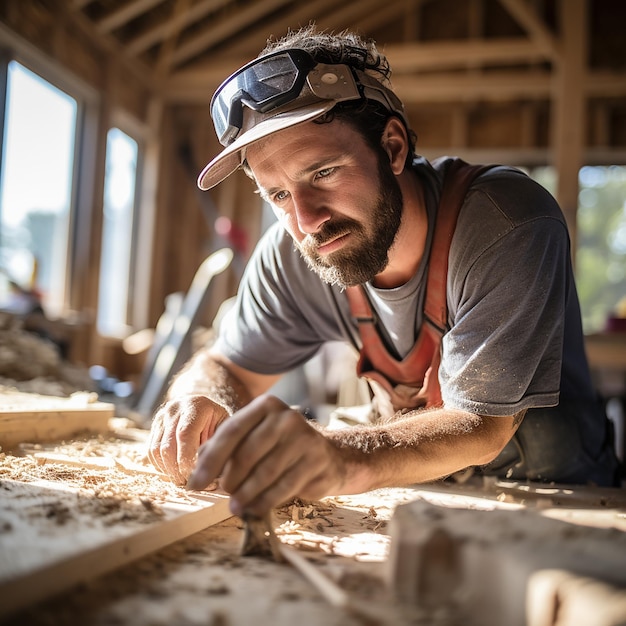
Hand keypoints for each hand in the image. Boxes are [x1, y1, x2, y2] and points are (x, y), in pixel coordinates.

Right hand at [148, 395, 228, 484]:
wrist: (203, 405)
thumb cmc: (218, 420)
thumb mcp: (225, 427)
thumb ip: (218, 446)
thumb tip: (213, 475)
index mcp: (195, 406)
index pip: (185, 434)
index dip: (187, 460)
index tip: (195, 476)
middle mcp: (175, 409)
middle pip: (168, 446)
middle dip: (177, 470)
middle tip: (190, 484)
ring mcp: (161, 417)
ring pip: (156, 450)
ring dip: (168, 470)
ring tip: (183, 479)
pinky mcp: (154, 427)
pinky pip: (151, 451)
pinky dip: (162, 466)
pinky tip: (175, 471)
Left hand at [186, 394, 345, 516]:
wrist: (326, 454)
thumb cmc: (279, 446)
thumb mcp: (252, 437)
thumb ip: (224, 448)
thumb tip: (196, 472)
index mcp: (266, 406)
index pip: (232, 431)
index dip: (211, 459)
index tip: (195, 483)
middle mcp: (287, 418)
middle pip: (248, 452)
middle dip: (230, 478)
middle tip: (221, 493)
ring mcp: (305, 438)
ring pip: (266, 472)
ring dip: (246, 494)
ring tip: (234, 507)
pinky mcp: (316, 460)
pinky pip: (285, 486)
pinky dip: (265, 502)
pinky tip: (253, 510)